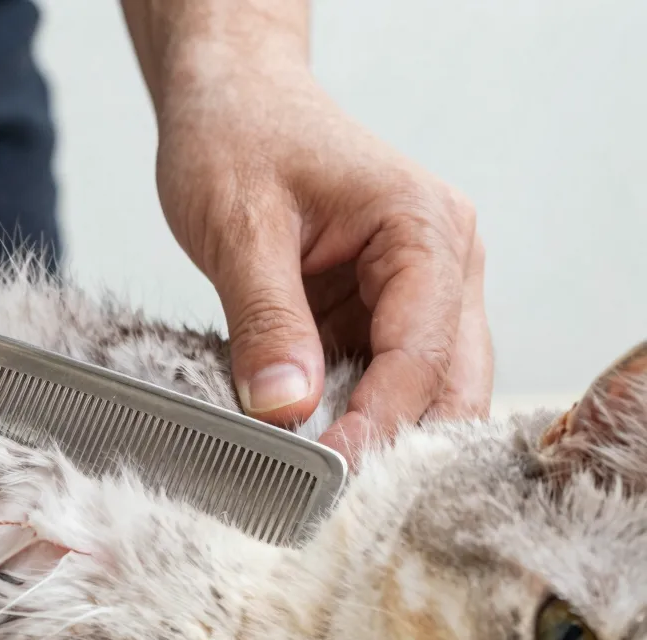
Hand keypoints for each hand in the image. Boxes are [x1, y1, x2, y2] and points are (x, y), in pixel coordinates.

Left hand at [122, 2, 492, 460]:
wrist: (230, 103)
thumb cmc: (239, 138)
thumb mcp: (240, 227)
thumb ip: (265, 319)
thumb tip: (285, 411)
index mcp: (424, 229)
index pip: (421, 354)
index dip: (379, 423)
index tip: (331, 473)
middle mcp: (443, 262)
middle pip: (450, 385)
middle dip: (400, 443)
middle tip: (336, 495)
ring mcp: (418, 291)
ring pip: (424, 392)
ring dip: (377, 434)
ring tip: (318, 479)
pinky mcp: (379, 311)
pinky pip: (378, 379)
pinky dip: (349, 414)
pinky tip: (309, 443)